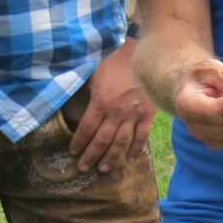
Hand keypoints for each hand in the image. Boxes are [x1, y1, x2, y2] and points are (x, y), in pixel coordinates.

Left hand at [69, 40, 156, 172]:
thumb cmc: (117, 60)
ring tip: (103, 168)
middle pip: (101, 140)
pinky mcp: (148, 114)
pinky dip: (136, 149)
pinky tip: (129, 159)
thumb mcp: (96, 72)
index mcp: (101, 102)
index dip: (79, 142)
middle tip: (84, 168)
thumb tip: (83, 100)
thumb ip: (90, 90)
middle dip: (91, 156)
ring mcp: (134, 115)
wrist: (145, 53)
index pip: (86, 129)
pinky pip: (141, 136)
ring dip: (111, 157)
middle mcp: (116, 113)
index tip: (73, 152)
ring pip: (120, 142)